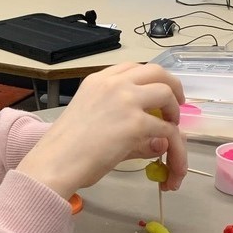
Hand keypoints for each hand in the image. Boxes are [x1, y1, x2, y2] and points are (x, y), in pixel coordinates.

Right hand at [16, 62, 187, 197]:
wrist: (54, 163)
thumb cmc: (64, 150)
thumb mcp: (92, 123)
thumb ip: (125, 125)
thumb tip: (159, 141)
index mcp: (97, 81)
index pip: (132, 68)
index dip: (151, 81)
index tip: (158, 96)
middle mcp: (113, 84)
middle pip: (156, 72)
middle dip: (173, 87)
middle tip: (177, 107)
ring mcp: (126, 100)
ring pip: (167, 94)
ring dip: (175, 114)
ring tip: (172, 133)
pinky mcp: (136, 123)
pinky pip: (168, 131)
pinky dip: (174, 148)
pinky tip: (169, 161)